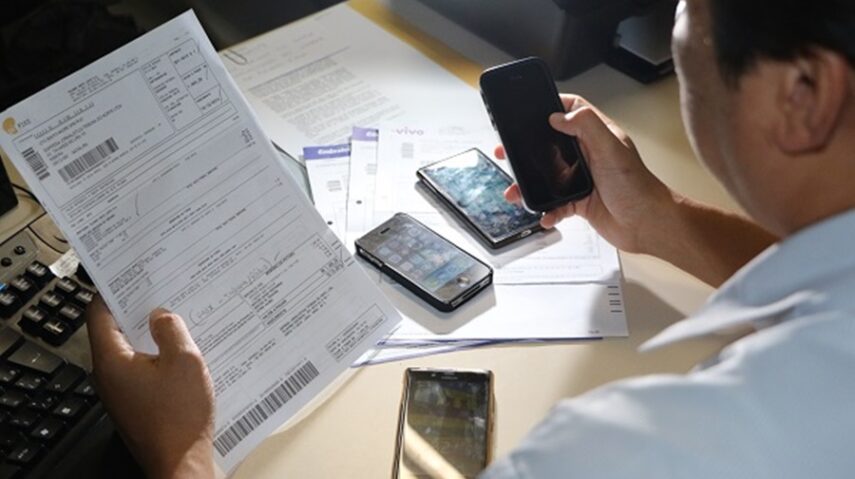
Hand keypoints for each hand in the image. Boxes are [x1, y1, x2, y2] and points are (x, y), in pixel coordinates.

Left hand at [86, 296, 215, 478]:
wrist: (181, 463)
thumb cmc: (180, 417)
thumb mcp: (185, 360)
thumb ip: (171, 330)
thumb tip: (161, 315)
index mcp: (112, 361)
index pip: (99, 314)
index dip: (113, 290)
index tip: (128, 275)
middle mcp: (109, 377)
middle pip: (114, 332)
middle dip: (137, 311)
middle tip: (160, 292)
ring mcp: (121, 394)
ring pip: (131, 353)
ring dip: (151, 336)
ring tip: (177, 321)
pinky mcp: (136, 406)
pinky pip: (143, 372)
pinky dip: (158, 358)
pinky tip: (182, 355)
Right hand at [498, 94, 675, 253]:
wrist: (647, 225)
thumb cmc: (638, 187)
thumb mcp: (611, 148)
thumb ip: (586, 126)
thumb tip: (559, 115)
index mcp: (598, 136)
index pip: (574, 110)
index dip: (553, 105)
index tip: (531, 107)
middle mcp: (589, 155)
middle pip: (551, 145)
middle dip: (527, 150)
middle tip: (506, 151)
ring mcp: (583, 179)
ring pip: (548, 178)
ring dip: (530, 186)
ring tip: (516, 192)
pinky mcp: (580, 202)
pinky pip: (555, 205)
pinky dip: (547, 211)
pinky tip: (545, 215)